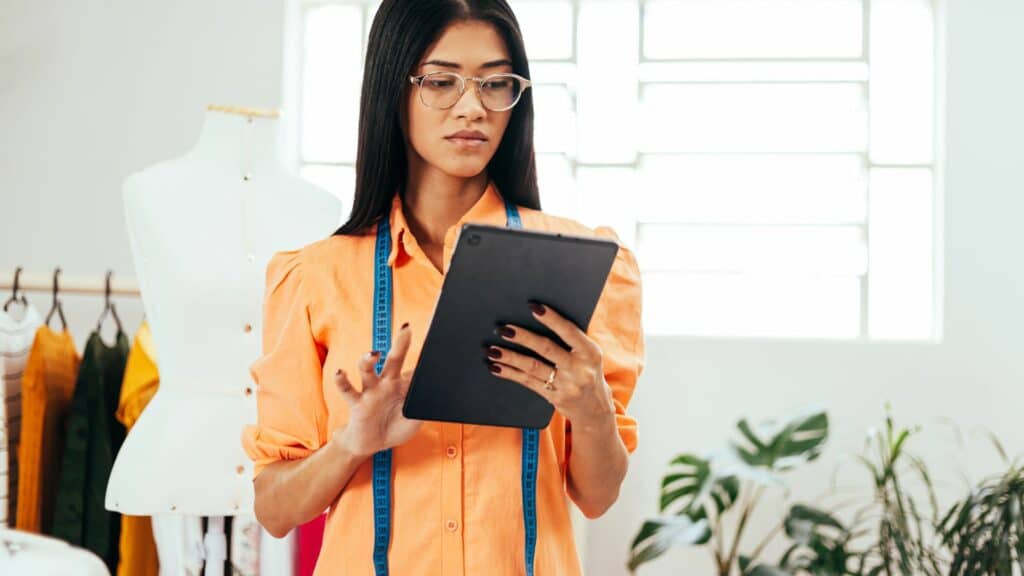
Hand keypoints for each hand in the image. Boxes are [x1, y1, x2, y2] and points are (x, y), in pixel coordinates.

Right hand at [332, 323, 422, 456]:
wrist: (371, 444)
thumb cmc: (394, 428)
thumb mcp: (415, 422)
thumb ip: (424, 410)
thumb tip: (437, 400)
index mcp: (404, 386)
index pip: (416, 368)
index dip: (425, 356)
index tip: (435, 341)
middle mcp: (387, 383)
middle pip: (394, 360)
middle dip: (400, 344)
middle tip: (406, 329)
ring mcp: (371, 391)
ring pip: (368, 370)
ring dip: (368, 360)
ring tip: (373, 354)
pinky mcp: (357, 403)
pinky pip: (348, 389)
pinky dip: (342, 380)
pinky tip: (340, 372)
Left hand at [487, 303, 614, 430]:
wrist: (594, 408)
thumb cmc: (586, 370)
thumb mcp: (588, 354)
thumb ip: (571, 339)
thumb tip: (537, 316)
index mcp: (590, 352)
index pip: (568, 331)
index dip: (551, 318)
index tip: (533, 307)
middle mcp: (579, 369)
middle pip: (546, 349)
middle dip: (522, 337)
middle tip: (502, 329)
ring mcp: (566, 385)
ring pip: (532, 367)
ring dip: (509, 357)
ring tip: (492, 349)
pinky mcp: (554, 398)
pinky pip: (528, 382)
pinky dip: (510, 373)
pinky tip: (496, 367)